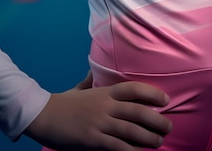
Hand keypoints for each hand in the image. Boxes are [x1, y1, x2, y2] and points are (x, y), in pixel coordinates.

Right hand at [23, 81, 171, 149]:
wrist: (42, 115)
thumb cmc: (62, 103)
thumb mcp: (78, 88)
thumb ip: (90, 81)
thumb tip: (93, 69)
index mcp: (103, 92)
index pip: (133, 89)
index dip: (152, 93)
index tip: (165, 100)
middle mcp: (105, 106)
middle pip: (138, 111)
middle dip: (157, 120)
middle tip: (168, 127)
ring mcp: (99, 123)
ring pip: (131, 131)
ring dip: (149, 138)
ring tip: (159, 142)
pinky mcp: (93, 140)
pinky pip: (118, 147)